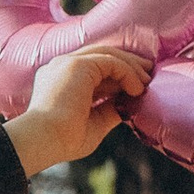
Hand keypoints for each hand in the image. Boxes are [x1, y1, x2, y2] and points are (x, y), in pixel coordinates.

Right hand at [7, 47, 152, 173]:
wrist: (43, 140)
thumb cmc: (62, 140)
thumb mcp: (93, 123)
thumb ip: (108, 110)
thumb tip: (126, 105)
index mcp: (60, 79)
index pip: (94, 68)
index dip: (117, 73)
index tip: (136, 84)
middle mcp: (62, 66)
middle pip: (101, 55)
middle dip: (128, 62)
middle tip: (149, 72)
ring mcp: (68, 62)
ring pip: (108, 54)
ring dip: (131, 66)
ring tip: (147, 81)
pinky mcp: (77, 65)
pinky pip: (111, 61)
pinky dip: (127, 73)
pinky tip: (137, 89)